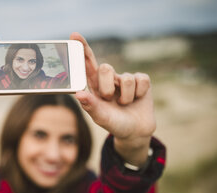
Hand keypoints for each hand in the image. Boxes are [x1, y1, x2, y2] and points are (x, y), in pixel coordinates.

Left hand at [70, 33, 155, 165]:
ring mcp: (125, 79)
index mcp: (95, 85)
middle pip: (105, 67)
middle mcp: (109, 79)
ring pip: (126, 78)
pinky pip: (141, 80)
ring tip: (124, 105)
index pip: (87, 63)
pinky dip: (139, 93)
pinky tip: (137, 99)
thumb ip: (91, 106)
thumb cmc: (114, 124)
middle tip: (108, 99)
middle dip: (107, 86)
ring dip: (126, 97)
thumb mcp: (101, 118)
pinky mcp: (142, 81)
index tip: (74, 35)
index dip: (82, 48)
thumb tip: (78, 93)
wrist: (135, 133)